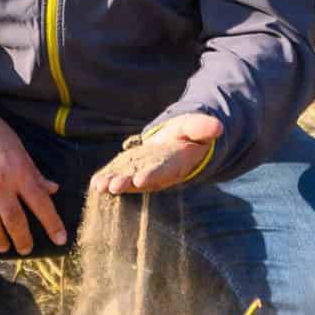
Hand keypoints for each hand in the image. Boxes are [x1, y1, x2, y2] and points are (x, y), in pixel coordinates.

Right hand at [0, 111, 67, 254]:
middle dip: (23, 239)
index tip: (60, 239)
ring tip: (4, 247)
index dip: (52, 224)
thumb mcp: (18, 149)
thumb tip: (52, 189)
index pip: (41, 204)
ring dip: (0, 241)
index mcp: (18, 173)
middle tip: (26, 249)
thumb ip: (34, 173)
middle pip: (15, 222)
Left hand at [89, 113, 222, 196]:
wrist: (175, 144)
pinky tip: (95, 184)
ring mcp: (141, 172)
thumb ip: (203, 128)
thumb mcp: (196, 128)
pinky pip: (117, 174)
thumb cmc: (188, 136)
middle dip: (128, 183)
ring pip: (127, 180)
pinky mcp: (129, 169)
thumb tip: (218, 127)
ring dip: (113, 184)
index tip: (140, 180)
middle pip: (141, 179)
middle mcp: (157, 173)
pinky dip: (106, 179)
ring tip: (100, 187)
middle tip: (114, 187)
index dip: (152, 175)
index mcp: (174, 164)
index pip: (163, 171)